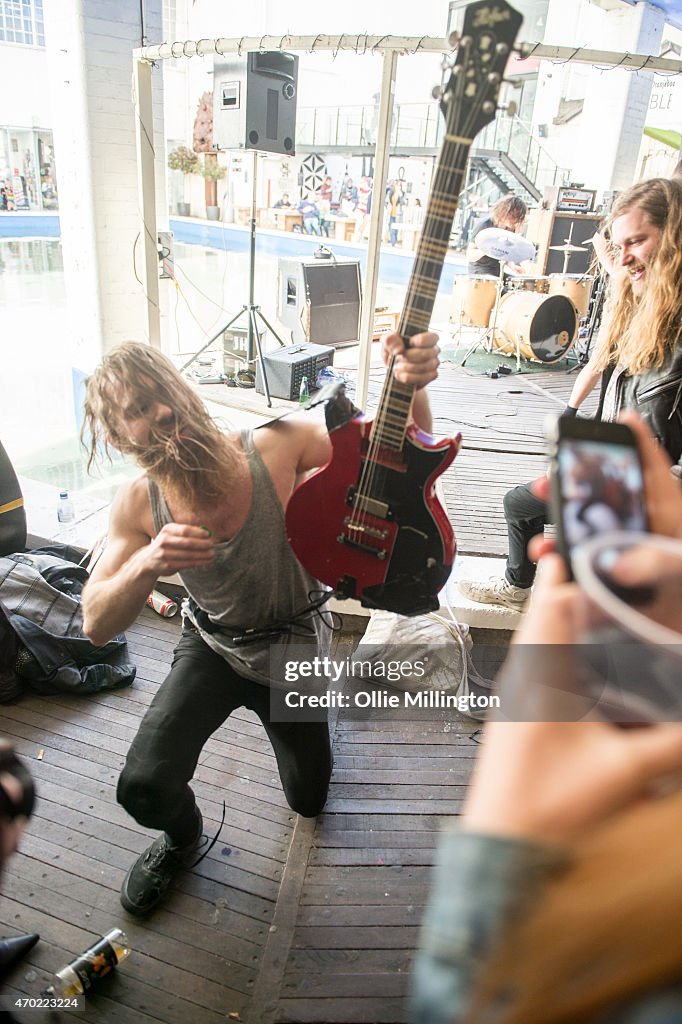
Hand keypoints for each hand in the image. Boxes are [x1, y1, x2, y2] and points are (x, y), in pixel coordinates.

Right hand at [141, 522, 214, 574]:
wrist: (148, 560)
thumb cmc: (165, 545)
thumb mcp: (171, 534)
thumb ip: (187, 532)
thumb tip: (207, 533)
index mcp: (167, 530)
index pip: (185, 530)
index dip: (198, 532)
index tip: (208, 535)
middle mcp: (164, 541)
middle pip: (187, 542)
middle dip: (202, 544)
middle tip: (212, 545)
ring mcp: (165, 554)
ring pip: (189, 555)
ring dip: (203, 555)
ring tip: (212, 554)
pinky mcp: (168, 565)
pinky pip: (187, 564)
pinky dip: (199, 562)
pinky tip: (206, 561)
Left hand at [382, 330, 439, 389]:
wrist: (394, 368)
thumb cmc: (395, 351)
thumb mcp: (389, 341)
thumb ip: (391, 340)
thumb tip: (399, 349)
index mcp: (427, 338)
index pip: (431, 338)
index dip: (419, 341)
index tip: (409, 343)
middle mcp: (433, 350)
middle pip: (426, 354)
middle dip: (409, 357)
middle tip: (398, 357)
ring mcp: (433, 364)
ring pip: (424, 367)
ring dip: (406, 368)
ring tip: (396, 366)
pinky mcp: (430, 376)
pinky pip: (423, 379)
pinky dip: (408, 378)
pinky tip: (400, 375)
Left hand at [462, 555, 681, 843]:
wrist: (502, 854)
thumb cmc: (539, 811)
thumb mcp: (622, 773)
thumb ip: (671, 743)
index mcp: (537, 678)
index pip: (548, 608)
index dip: (563, 574)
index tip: (569, 547)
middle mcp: (523, 684)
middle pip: (548, 626)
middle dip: (574, 603)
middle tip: (594, 584)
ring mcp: (520, 705)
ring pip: (546, 655)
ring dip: (570, 637)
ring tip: (596, 624)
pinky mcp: (525, 727)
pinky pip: (547, 683)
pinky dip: (570, 671)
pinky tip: (595, 685)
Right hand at [528, 412, 681, 563]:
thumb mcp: (680, 570)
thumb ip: (656, 562)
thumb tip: (619, 560)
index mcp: (668, 520)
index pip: (653, 472)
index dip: (637, 443)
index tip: (621, 421)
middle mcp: (644, 536)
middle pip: (608, 501)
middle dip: (577, 490)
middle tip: (553, 480)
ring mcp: (626, 561)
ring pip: (588, 539)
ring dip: (561, 539)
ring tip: (545, 542)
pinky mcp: (613, 587)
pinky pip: (582, 576)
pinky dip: (563, 576)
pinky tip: (554, 574)